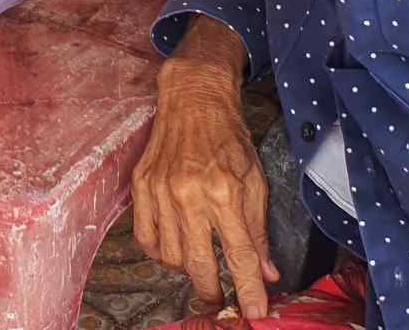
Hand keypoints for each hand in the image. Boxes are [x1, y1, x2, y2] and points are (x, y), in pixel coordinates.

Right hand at [132, 17, 277, 318]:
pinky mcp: (141, 186)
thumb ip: (258, 230)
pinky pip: (145, 237)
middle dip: (213, 291)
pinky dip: (159, 252)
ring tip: (198, 265)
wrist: (193, 100)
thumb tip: (266, 271)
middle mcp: (190, 194)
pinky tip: (173, 248)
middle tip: (221, 298)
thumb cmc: (229, 139)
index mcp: (225, 191)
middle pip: (199, 264)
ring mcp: (160, 191)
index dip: (249, 289)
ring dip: (186, 270)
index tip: (255, 313)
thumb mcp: (256, 181)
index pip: (239, 255)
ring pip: (170, 256)